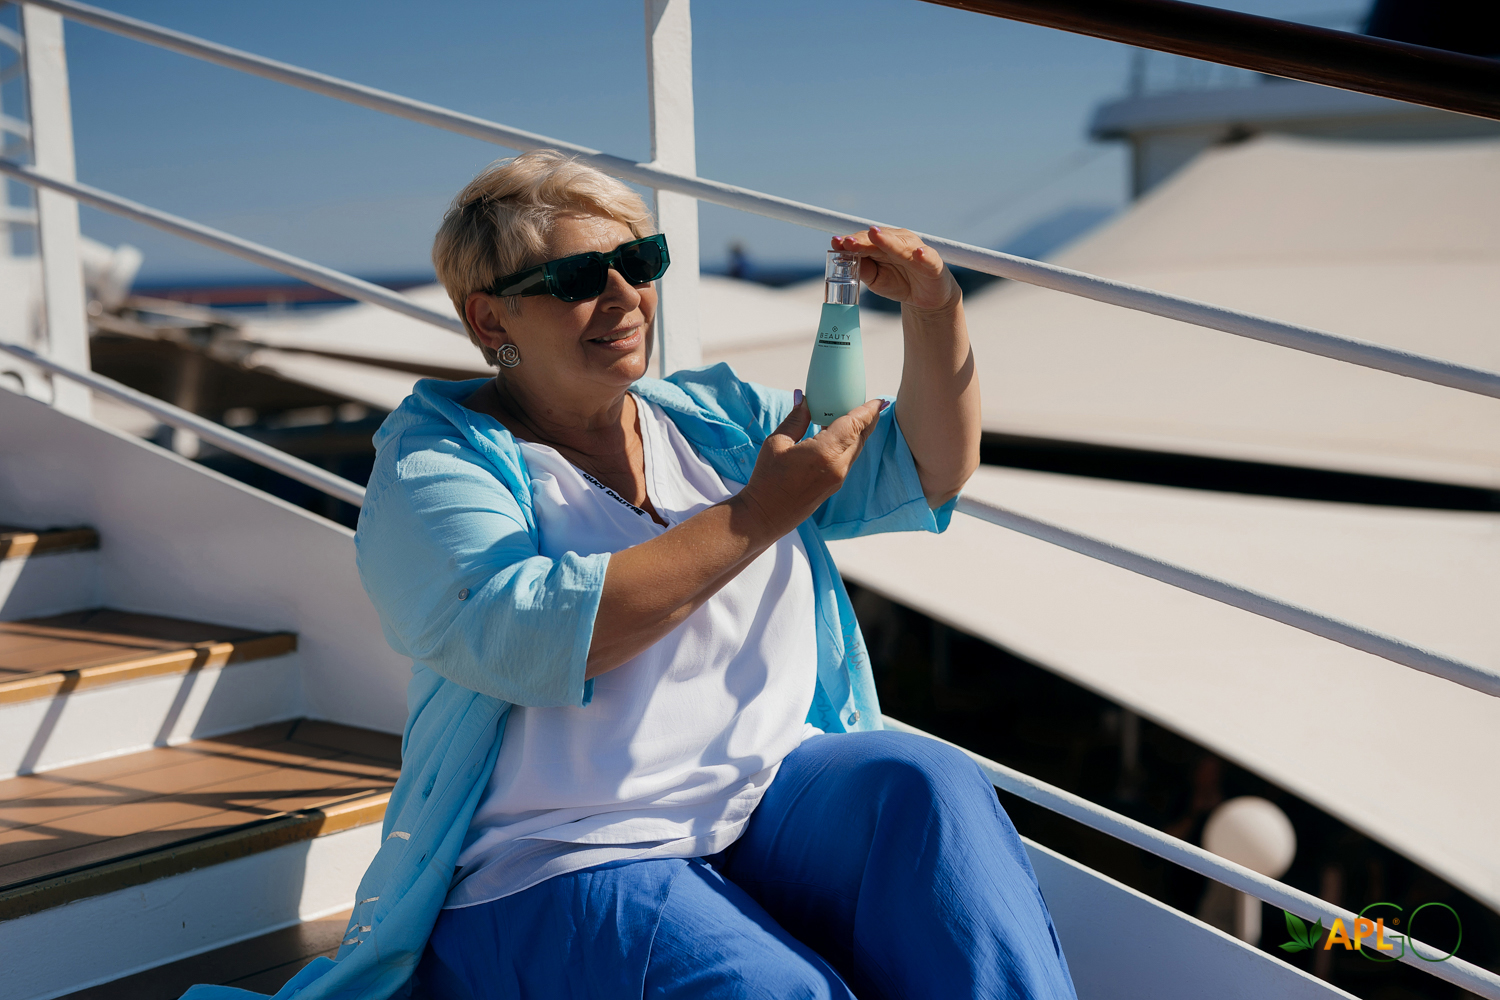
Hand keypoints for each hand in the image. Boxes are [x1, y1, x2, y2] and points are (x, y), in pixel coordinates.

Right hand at [735, 392, 884, 538]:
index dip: (867, 411)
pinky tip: (842, 435)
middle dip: (868, 419)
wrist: (766, 515)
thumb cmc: (768, 479)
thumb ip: (796, 420)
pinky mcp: (835, 485)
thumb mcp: (777, 443)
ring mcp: (839, 478)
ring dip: (860, 432)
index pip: (853, 425)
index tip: (878, 400)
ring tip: (858, 416)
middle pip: (861, 437)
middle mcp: (838, 466)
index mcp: (824, 453)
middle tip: (871, 404)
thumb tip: (804, 399)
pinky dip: (850, 444)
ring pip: (857, 449)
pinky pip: (849, 459)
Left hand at [832, 227, 959, 312]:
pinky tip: (917, 253)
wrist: (927, 297)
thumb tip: (845, 260)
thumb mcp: (876, 280)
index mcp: (883, 245)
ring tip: (874, 235)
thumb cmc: (900, 283)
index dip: (850, 241)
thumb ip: (863, 270)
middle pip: (879, 239)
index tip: (835, 242)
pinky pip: (928, 258)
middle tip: (848, 241)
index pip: (864, 241)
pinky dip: (923, 255)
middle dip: (863, 240)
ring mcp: (916, 251)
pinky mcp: (933, 263)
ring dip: (887, 240)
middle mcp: (899, 242)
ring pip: (900, 244)